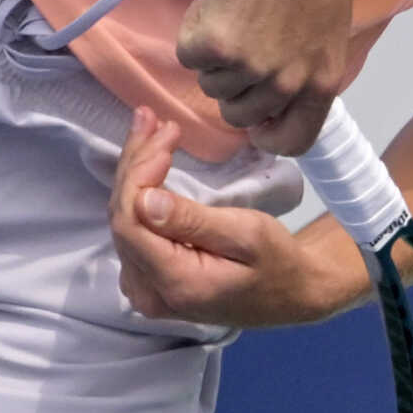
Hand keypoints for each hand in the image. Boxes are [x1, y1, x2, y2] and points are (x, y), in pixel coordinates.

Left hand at [109, 108, 359, 326]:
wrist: (290, 295)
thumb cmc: (277, 261)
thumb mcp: (247, 235)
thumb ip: (194, 221)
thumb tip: (145, 200)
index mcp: (175, 284)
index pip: (131, 224)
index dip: (138, 175)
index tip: (166, 137)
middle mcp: (149, 293)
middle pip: (122, 218)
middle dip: (135, 163)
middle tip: (153, 118)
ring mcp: (144, 289)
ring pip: (123, 218)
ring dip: (134, 170)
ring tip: (148, 126)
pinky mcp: (148, 278)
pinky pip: (133, 228)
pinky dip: (138, 188)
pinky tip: (148, 158)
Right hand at [176, 0, 354, 154]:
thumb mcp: (326, 31)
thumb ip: (303, 67)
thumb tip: (274, 94)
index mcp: (323, 82)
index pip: (294, 141)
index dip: (268, 135)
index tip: (256, 121)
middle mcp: (288, 83)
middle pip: (239, 114)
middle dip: (231, 84)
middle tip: (236, 44)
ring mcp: (251, 66)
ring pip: (210, 84)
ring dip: (212, 55)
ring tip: (232, 11)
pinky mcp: (216, 44)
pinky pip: (188, 56)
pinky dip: (192, 30)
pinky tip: (216, 1)